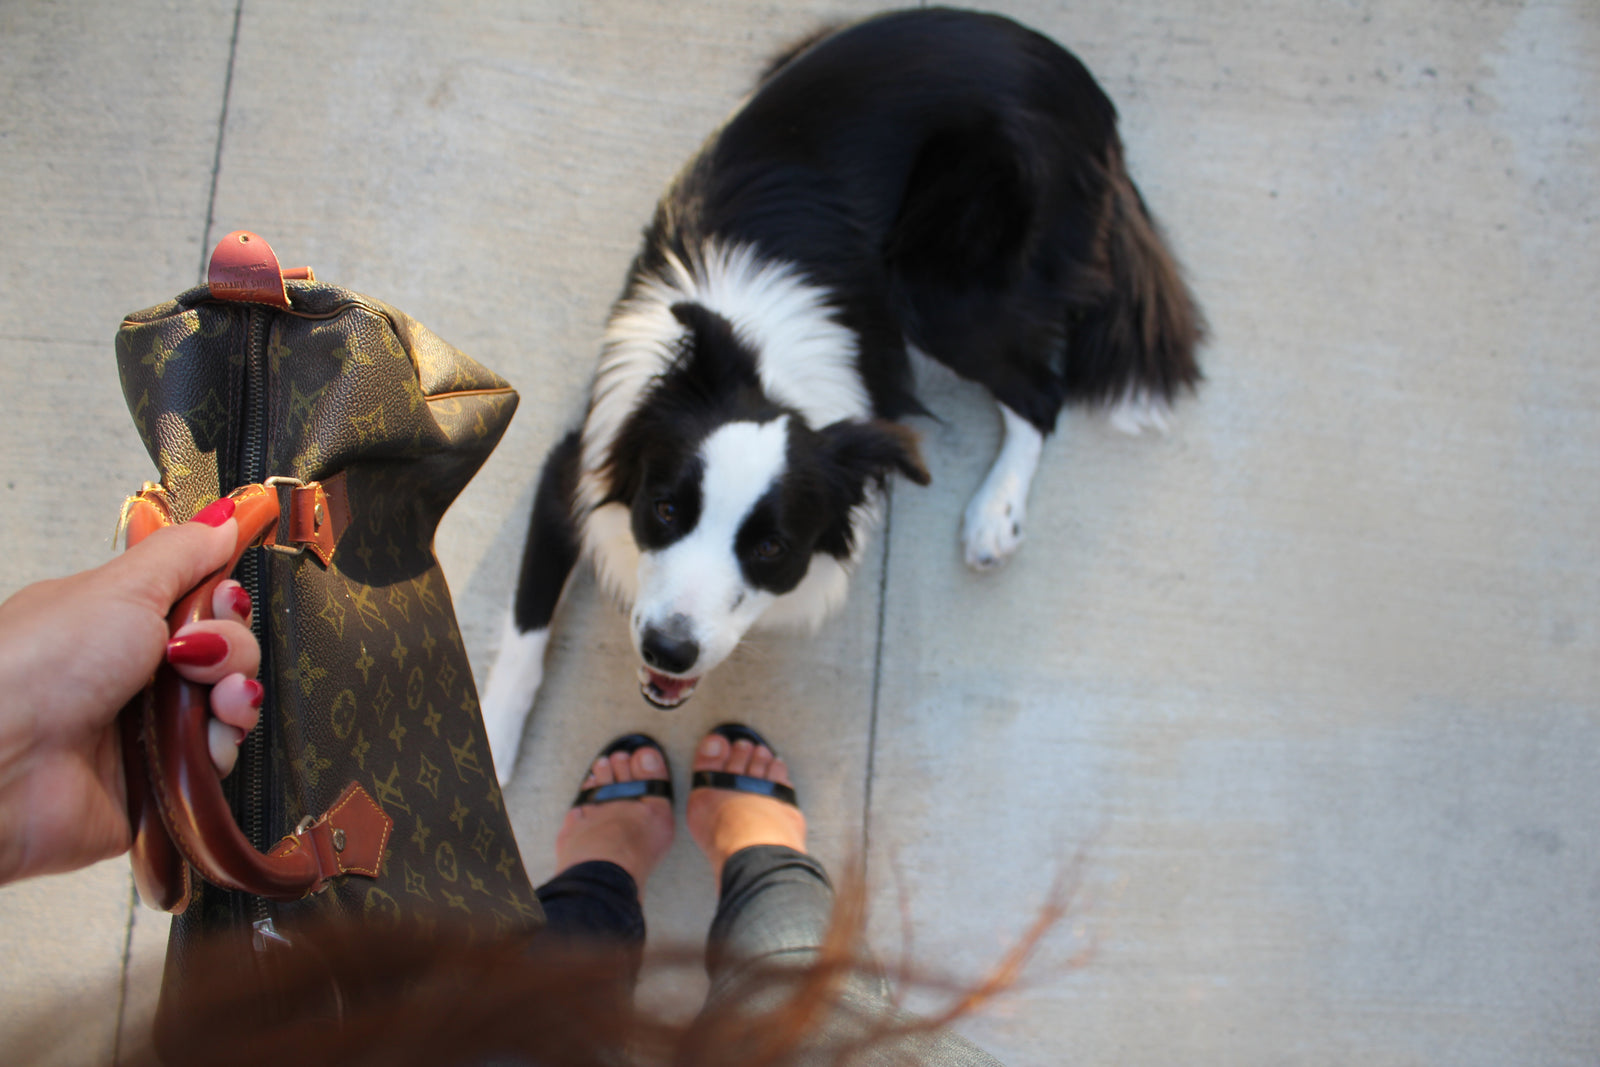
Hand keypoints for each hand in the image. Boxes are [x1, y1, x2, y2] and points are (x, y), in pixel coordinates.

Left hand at [0, 508, 261, 884]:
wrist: (4, 762)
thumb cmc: (39, 667)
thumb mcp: (119, 587)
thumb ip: (181, 552)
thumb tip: (225, 519)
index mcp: (117, 622)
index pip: (200, 602)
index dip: (223, 600)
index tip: (220, 599)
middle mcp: (136, 673)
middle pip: (225, 651)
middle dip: (232, 648)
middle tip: (196, 654)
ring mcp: (148, 728)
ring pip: (230, 703)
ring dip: (236, 695)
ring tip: (215, 699)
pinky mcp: (161, 780)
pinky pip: (220, 759)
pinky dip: (222, 745)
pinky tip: (205, 739)